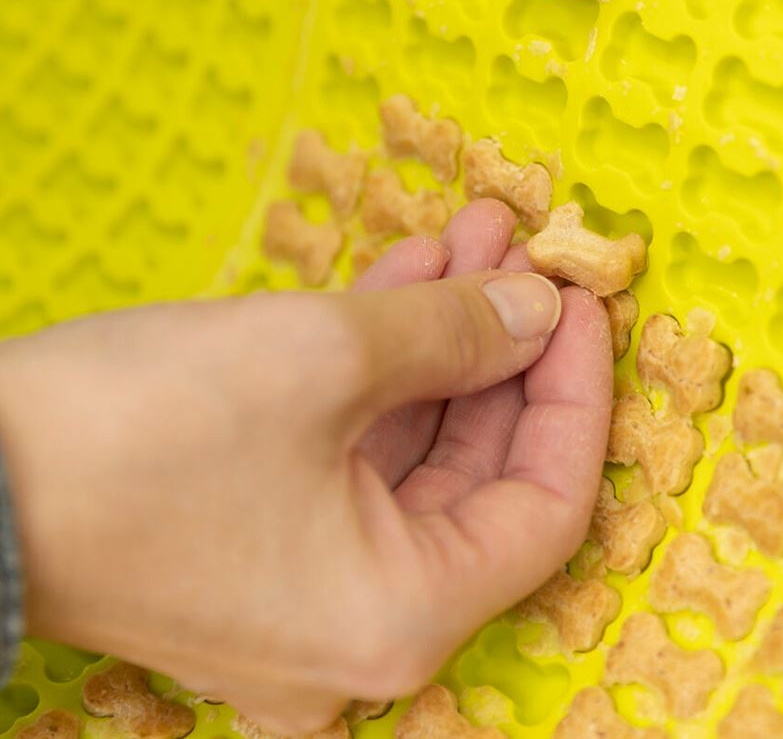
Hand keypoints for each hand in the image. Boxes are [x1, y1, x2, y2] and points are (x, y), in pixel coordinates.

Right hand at [0, 200, 611, 731]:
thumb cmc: (135, 434)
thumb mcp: (320, 358)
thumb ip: (455, 330)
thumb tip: (538, 305)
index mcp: (400, 615)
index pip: (547, 504)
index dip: (574, 391)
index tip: (578, 300)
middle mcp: (364, 618)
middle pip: (480, 468)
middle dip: (500, 341)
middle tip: (516, 245)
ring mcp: (310, 580)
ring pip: (416, 444)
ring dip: (442, 336)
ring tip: (466, 234)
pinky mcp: (263, 532)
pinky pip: (355, 446)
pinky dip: (384, 364)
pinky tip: (406, 275)